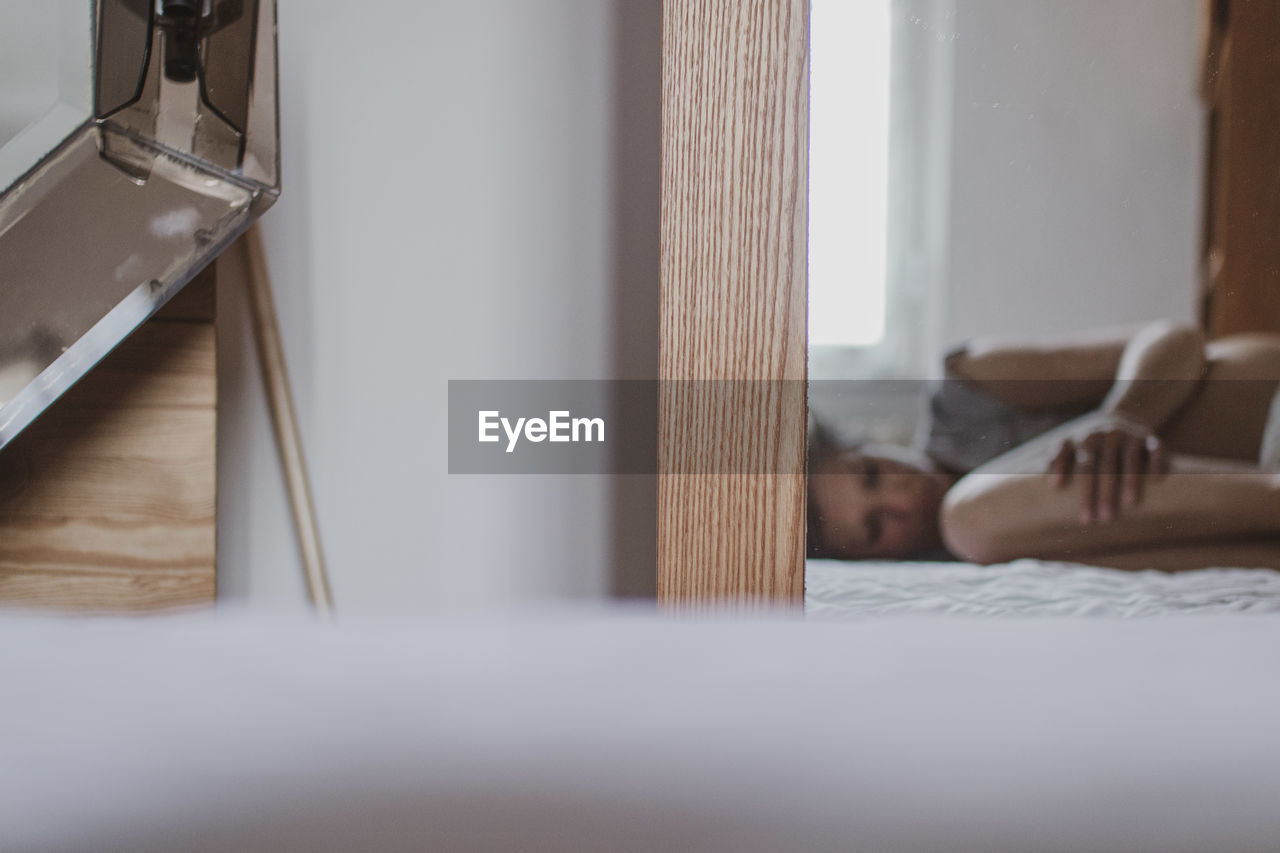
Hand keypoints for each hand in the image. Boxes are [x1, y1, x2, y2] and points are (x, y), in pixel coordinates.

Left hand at [1047, 421, 1168, 523]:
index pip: (1079, 461)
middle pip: (1104, 465)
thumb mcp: (1068, 446)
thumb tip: (1049, 485)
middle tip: (1100, 518)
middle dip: (1102, 491)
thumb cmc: (1086, 446)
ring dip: (1130, 481)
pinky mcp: (1151, 439)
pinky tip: (1157, 481)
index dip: (1069, 474)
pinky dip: (1157, 464)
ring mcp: (1130, 436)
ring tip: (1129, 505)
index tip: (1057, 489)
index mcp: (1085, 439)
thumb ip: (1055, 460)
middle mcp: (1107, 435)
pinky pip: (1157, 450)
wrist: (1116, 421)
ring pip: (1130, 459)